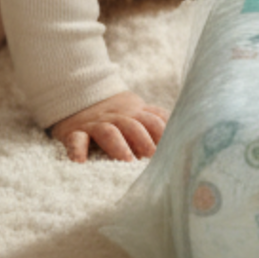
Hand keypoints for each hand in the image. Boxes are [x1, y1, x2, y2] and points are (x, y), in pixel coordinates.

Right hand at [49, 91, 168, 163]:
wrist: (80, 95)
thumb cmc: (118, 114)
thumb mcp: (138, 113)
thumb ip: (158, 122)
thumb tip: (184, 139)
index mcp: (136, 113)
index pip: (154, 121)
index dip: (163, 134)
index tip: (172, 150)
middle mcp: (117, 117)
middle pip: (133, 125)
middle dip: (144, 141)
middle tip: (152, 158)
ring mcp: (96, 124)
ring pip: (108, 131)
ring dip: (118, 146)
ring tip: (126, 160)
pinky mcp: (74, 132)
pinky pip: (75, 139)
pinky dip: (76, 150)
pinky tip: (79, 162)